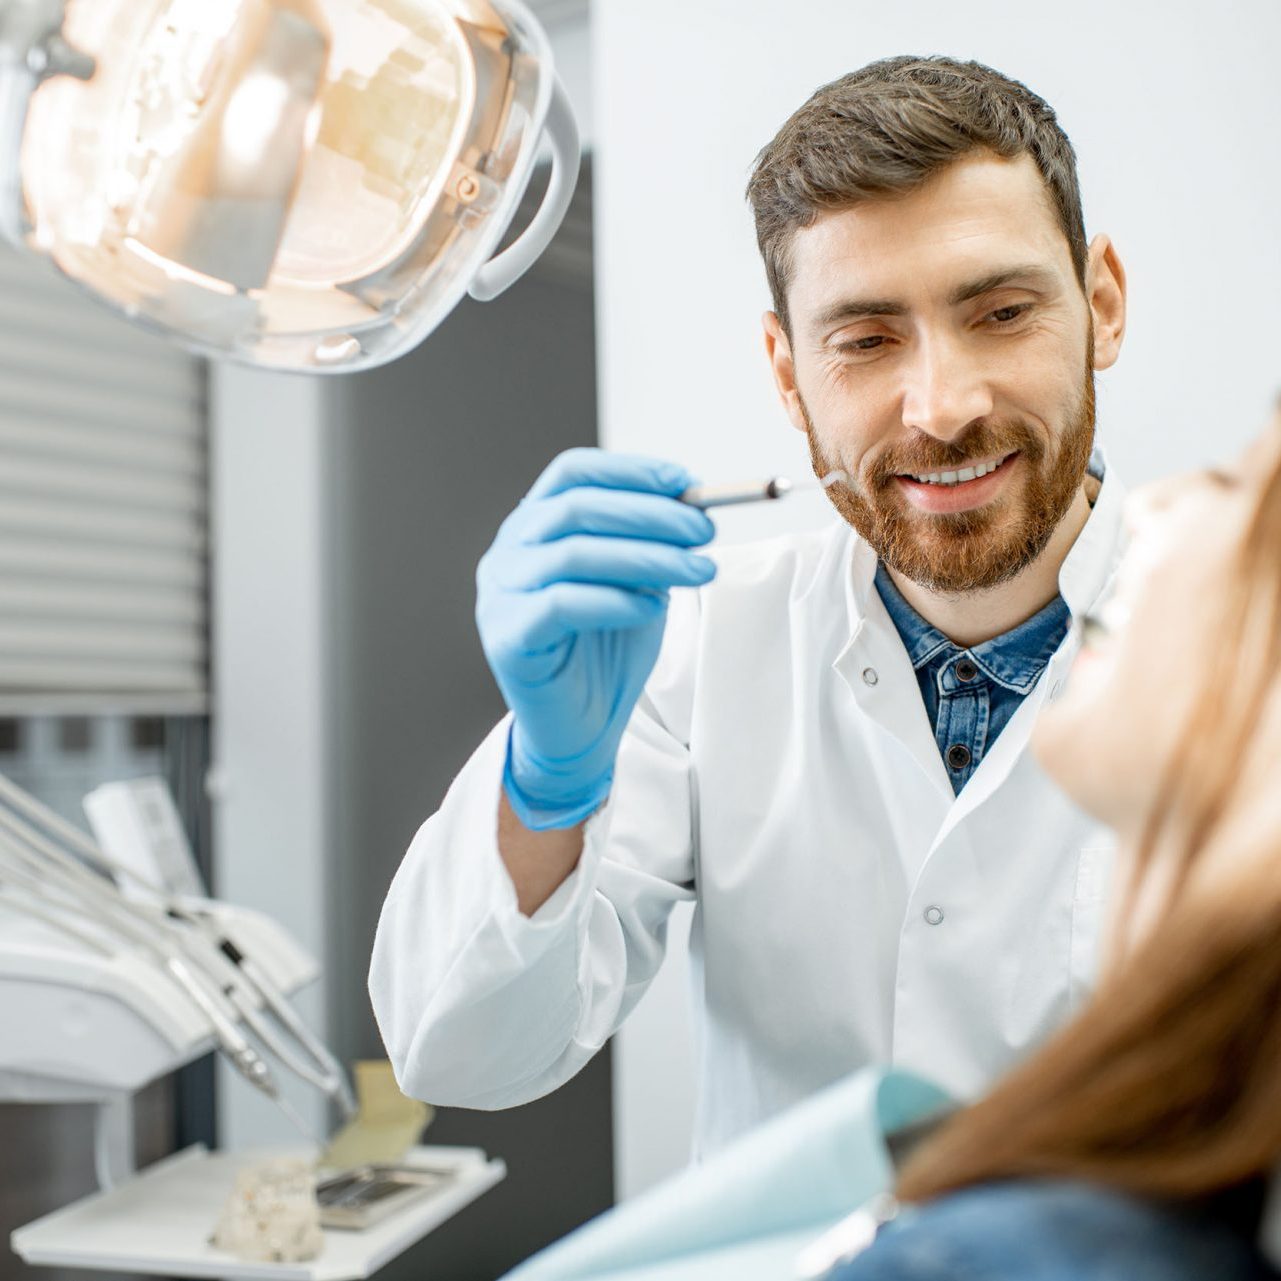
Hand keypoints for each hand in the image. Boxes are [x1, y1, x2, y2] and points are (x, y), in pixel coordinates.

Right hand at [476, 448, 716, 828]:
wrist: (582, 729)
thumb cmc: (605, 652)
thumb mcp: (637, 583)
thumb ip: (651, 543)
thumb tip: (694, 504)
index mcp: (533, 527)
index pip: (573, 473)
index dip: (630, 471)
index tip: (686, 482)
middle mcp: (508, 552)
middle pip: (575, 508)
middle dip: (650, 514)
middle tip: (703, 530)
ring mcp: (499, 594)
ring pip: (573, 553)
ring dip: (647, 557)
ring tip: (698, 570)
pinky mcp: (507, 638)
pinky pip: (562, 604)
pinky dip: (616, 600)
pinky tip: (653, 608)